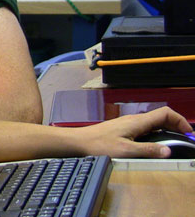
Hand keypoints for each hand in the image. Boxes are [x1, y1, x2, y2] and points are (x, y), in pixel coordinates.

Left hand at [76, 106, 192, 157]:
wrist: (79, 141)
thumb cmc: (98, 144)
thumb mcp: (125, 151)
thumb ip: (147, 150)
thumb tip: (167, 150)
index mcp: (137, 122)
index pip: (165, 113)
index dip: (180, 121)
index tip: (188, 133)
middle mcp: (134, 120)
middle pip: (161, 117)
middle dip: (176, 125)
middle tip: (184, 138)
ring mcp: (128, 123)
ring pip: (153, 122)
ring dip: (166, 129)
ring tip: (173, 141)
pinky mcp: (123, 129)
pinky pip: (145, 127)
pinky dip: (156, 133)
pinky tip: (154, 143)